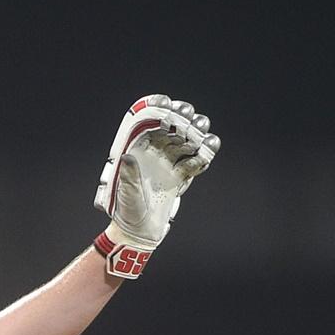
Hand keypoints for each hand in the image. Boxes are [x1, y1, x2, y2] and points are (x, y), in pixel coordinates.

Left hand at [93, 95, 219, 278]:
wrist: (139, 232)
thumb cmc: (127, 212)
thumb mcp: (127, 194)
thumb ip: (129, 177)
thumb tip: (128, 158)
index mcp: (136, 152)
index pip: (146, 125)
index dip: (155, 110)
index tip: (165, 102)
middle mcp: (152, 155)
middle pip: (170, 130)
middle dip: (180, 120)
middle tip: (189, 115)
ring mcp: (167, 165)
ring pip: (185, 143)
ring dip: (195, 135)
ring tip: (203, 131)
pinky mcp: (180, 178)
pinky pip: (194, 163)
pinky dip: (202, 156)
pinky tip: (208, 149)